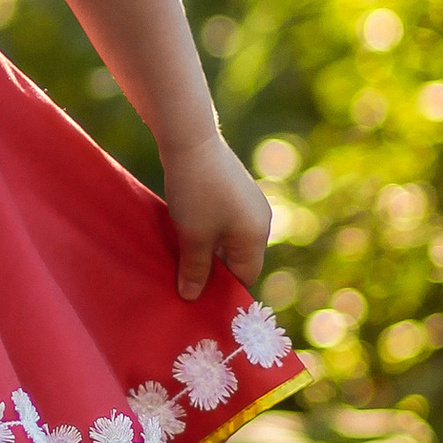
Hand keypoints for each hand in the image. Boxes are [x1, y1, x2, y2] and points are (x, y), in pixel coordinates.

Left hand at [161, 129, 271, 302]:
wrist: (190, 141)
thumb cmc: (196, 192)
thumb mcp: (193, 236)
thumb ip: (194, 270)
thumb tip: (192, 298)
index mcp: (256, 236)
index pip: (245, 276)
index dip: (223, 291)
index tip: (198, 301)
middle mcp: (260, 220)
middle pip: (239, 259)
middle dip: (214, 272)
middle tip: (186, 284)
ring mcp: (249, 203)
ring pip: (229, 240)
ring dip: (208, 251)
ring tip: (182, 259)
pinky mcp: (235, 190)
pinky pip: (224, 222)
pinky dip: (208, 232)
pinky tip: (186, 233)